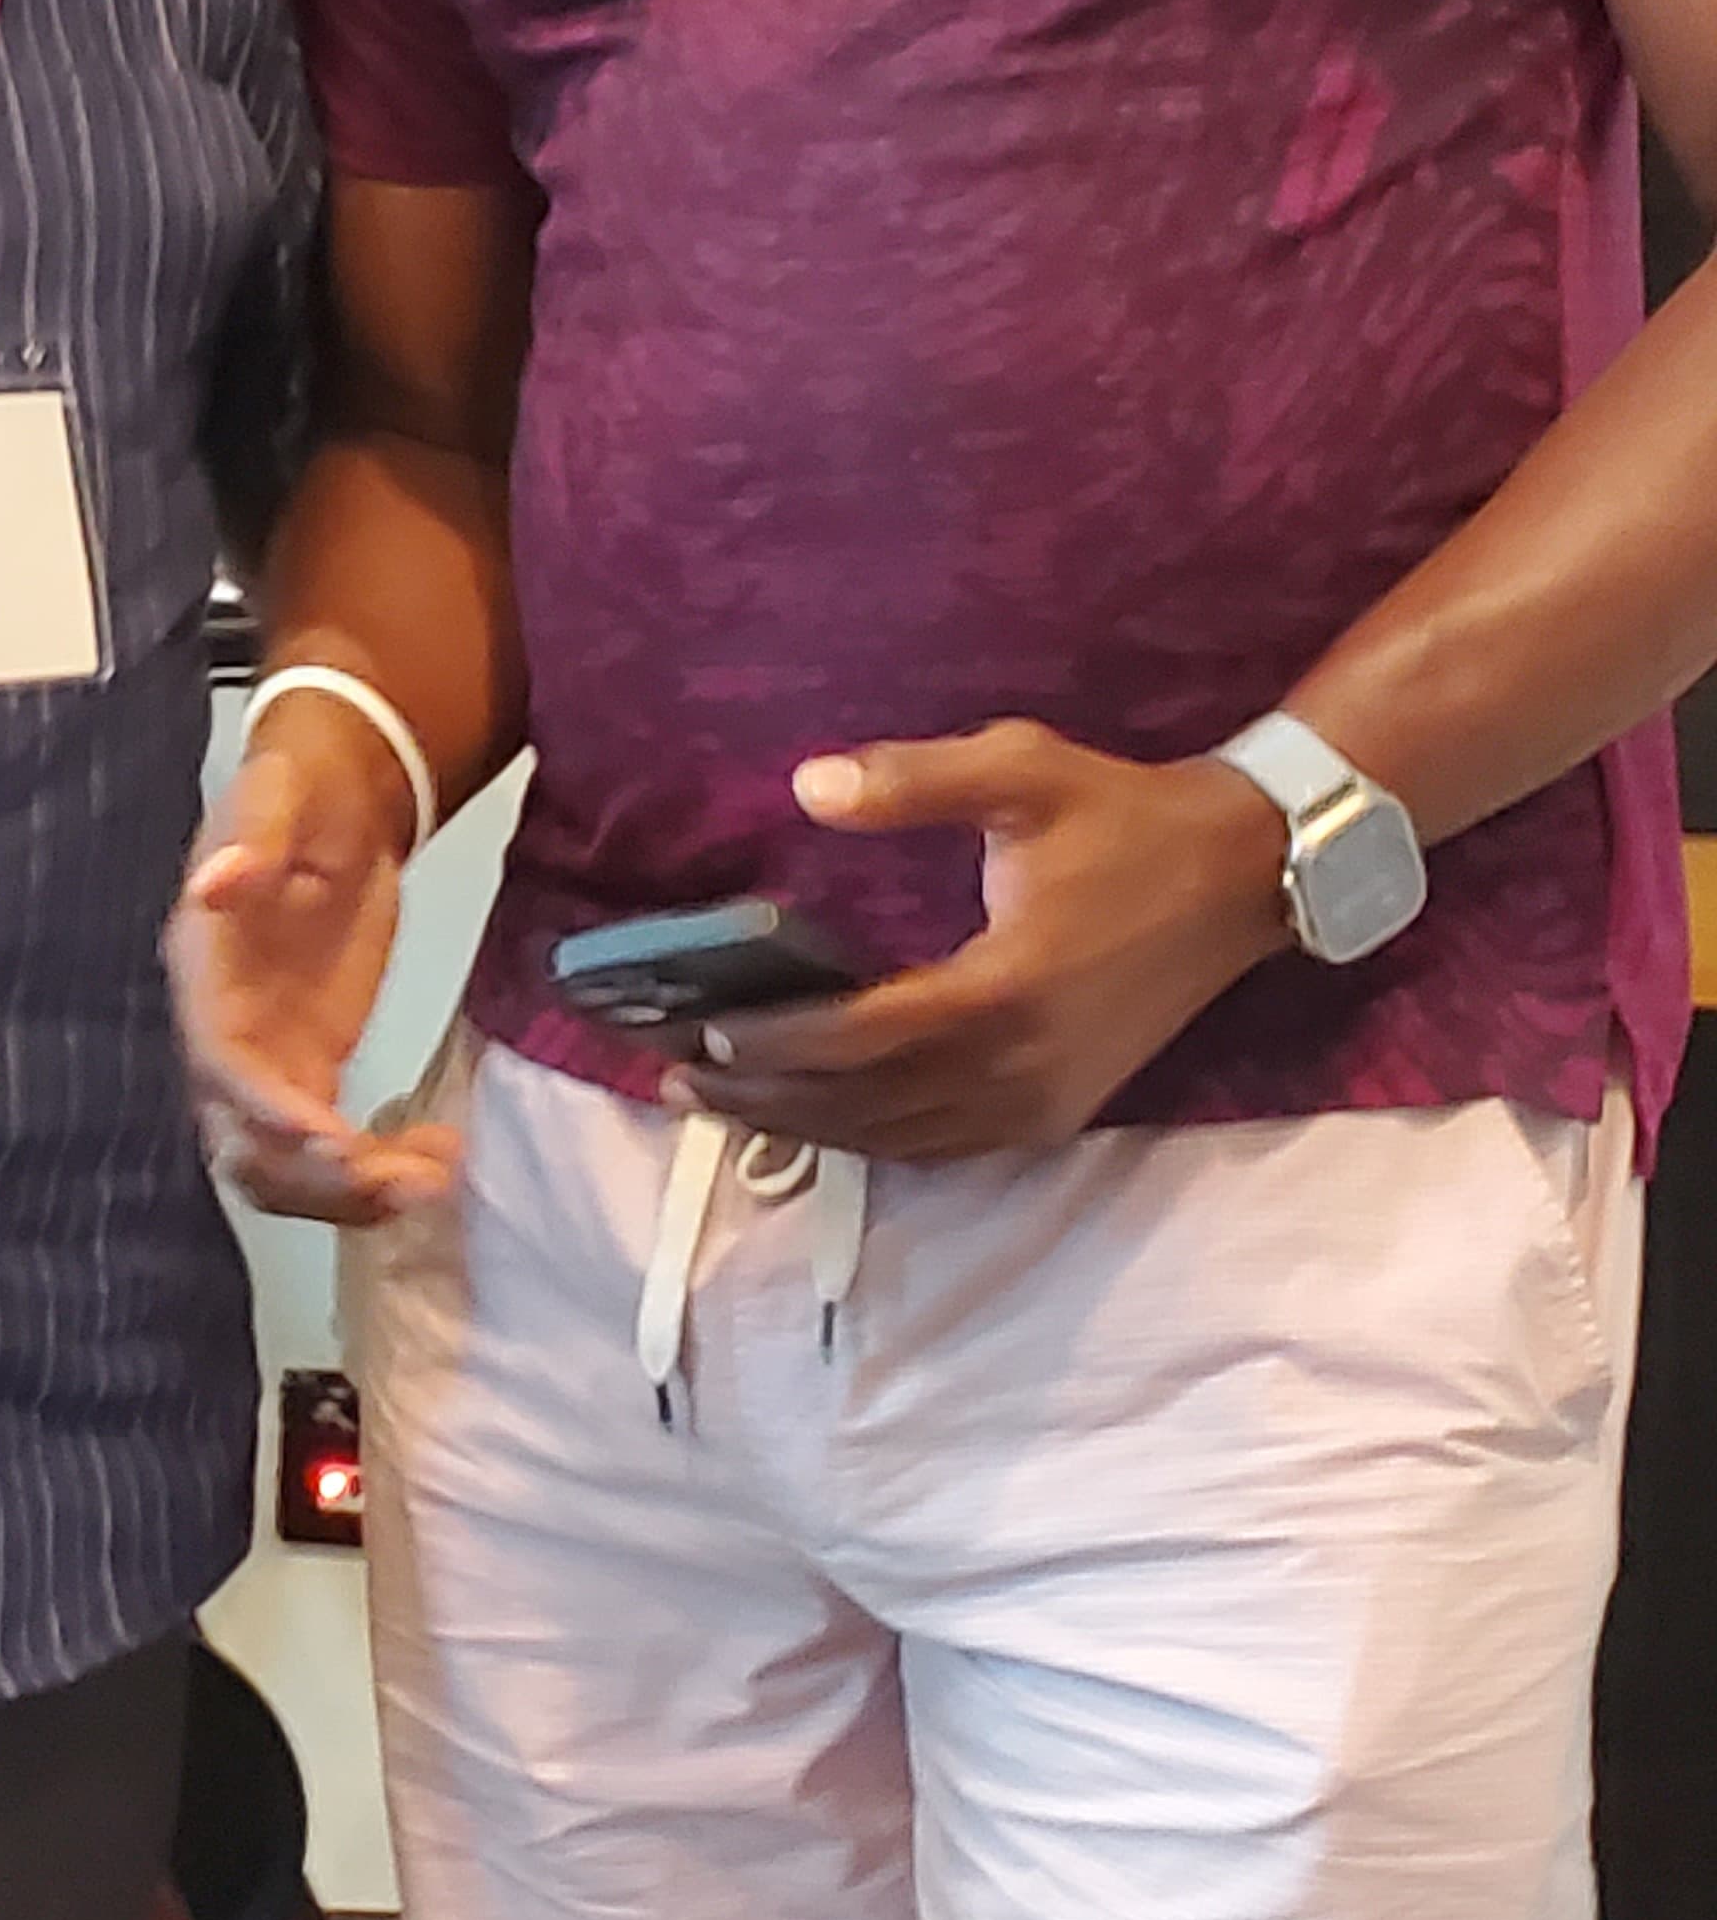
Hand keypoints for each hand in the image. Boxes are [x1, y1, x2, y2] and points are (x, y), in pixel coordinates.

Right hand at [170, 708, 460, 1225]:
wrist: (334, 802)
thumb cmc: (301, 788)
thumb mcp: (279, 792)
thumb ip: (252, 839)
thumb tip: (215, 883)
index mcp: (204, 971)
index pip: (219, 1062)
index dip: (265, 1108)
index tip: (330, 1138)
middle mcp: (224, 1034)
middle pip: (245, 1143)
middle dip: (316, 1179)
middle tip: (402, 1182)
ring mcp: (268, 1061)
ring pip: (286, 1167)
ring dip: (352, 1194)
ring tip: (434, 1178)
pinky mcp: (311, 1069)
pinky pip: (332, 1151)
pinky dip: (380, 1172)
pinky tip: (440, 1157)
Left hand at [666, 725, 1291, 1163]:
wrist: (1242, 873)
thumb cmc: (1125, 816)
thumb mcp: (1021, 772)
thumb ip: (911, 780)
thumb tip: (807, 785)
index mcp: (1003, 989)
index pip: (859, 1036)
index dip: (774, 1043)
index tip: (699, 1031)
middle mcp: (1019, 1066)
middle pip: (866, 1104)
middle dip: (765, 1096)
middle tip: (677, 1075)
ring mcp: (1041, 1101)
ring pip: (900, 1139)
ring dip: (808, 1127)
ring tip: (724, 1102)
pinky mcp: (1057, 1113)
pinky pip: (944, 1147)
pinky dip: (873, 1139)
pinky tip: (819, 1120)